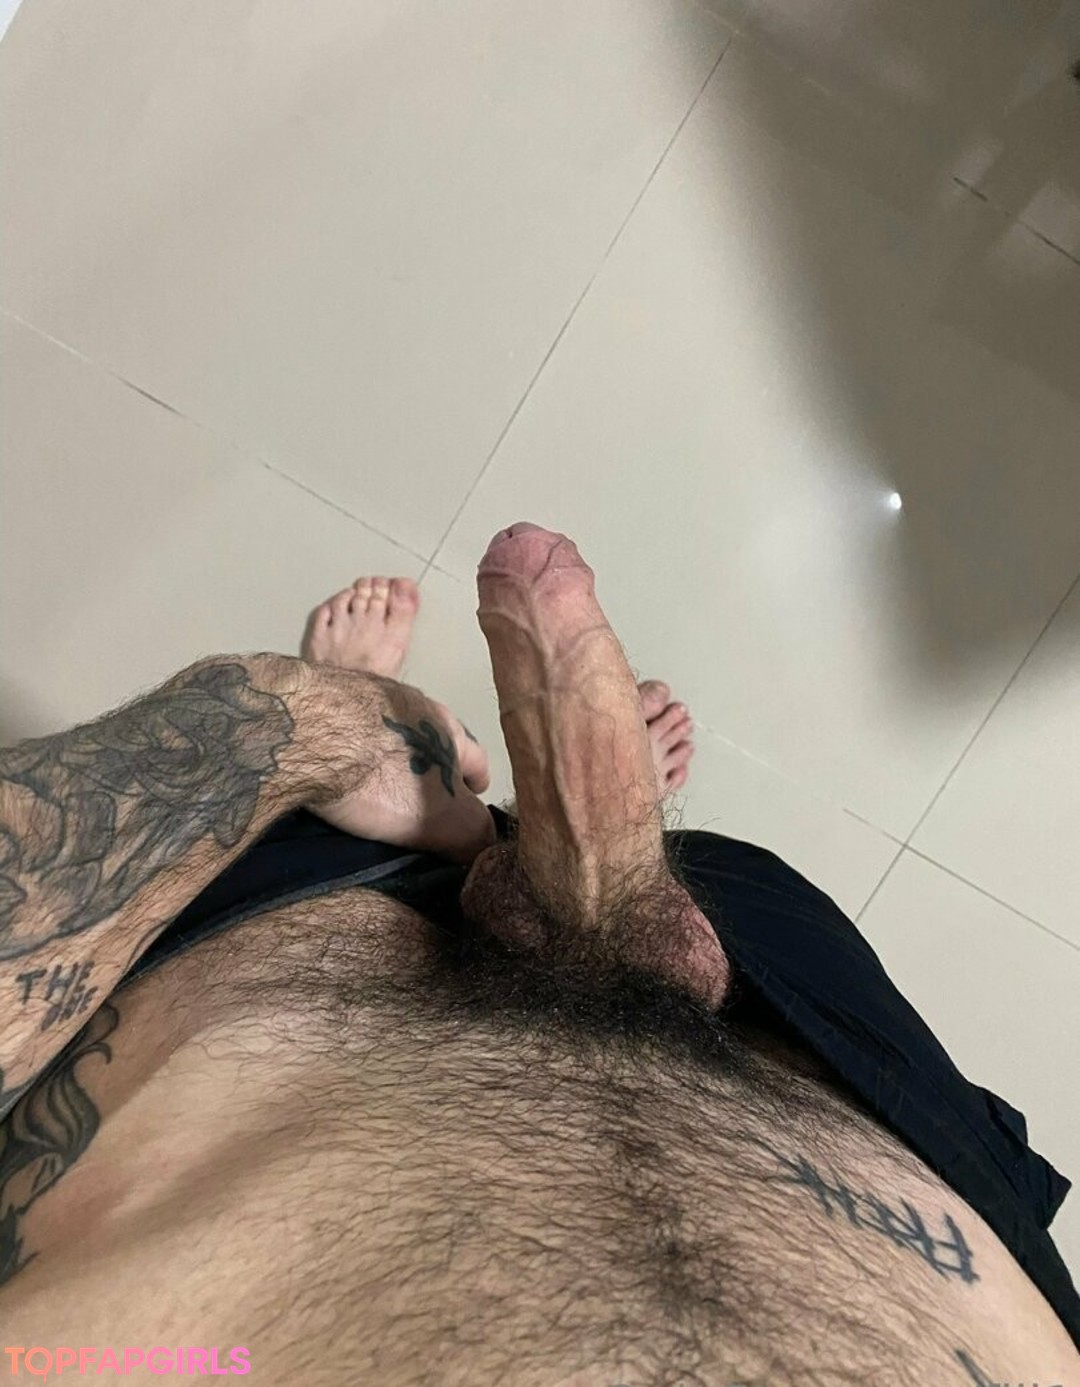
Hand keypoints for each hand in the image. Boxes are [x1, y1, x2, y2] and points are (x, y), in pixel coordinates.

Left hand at [304, 672, 495, 865]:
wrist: (298, 730)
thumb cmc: (379, 776)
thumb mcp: (442, 819)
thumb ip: (472, 834)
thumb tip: (482, 847)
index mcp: (446, 725)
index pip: (477, 758)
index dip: (477, 784)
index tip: (473, 800)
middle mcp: (408, 701)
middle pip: (431, 740)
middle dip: (431, 768)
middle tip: (419, 802)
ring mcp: (360, 695)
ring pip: (386, 733)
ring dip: (386, 757)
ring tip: (370, 792)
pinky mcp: (316, 698)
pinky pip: (342, 730)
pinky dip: (344, 750)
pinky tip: (328, 773)